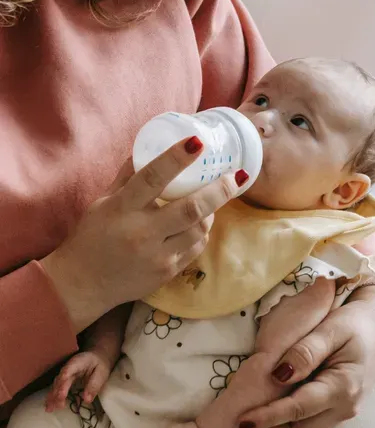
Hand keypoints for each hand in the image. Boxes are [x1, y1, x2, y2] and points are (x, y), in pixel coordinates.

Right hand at [41, 138, 245, 332]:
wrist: (84, 284)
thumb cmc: (93, 236)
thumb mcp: (104, 201)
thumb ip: (129, 176)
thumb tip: (149, 146)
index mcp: (122, 209)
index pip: (152, 178)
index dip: (176, 158)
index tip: (197, 143)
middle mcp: (142, 233)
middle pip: (191, 209)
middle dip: (218, 191)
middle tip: (236, 176)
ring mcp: (157, 256)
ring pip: (200, 229)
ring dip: (212, 212)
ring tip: (213, 199)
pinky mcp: (168, 272)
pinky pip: (196, 248)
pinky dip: (201, 232)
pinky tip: (198, 224)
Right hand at [44, 350, 111, 412]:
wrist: (96, 357)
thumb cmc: (99, 365)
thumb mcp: (102, 373)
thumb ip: (94, 385)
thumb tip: (86, 400)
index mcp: (78, 362)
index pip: (68, 370)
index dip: (63, 382)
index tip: (62, 394)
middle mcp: (68, 367)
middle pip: (60, 380)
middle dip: (58, 393)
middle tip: (59, 406)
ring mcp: (63, 373)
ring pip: (55, 385)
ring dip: (52, 397)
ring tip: (50, 409)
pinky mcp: (62, 380)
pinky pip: (56, 388)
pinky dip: (52, 397)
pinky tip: (49, 406)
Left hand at [238, 274, 374, 427]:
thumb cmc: (356, 321)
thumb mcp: (331, 328)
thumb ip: (306, 351)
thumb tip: (279, 375)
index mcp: (344, 387)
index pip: (299, 409)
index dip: (268, 416)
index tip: (241, 420)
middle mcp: (346, 407)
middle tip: (240, 421)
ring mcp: (345, 410)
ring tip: (252, 417)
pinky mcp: (340, 407)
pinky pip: (313, 422)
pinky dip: (291, 421)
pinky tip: (274, 407)